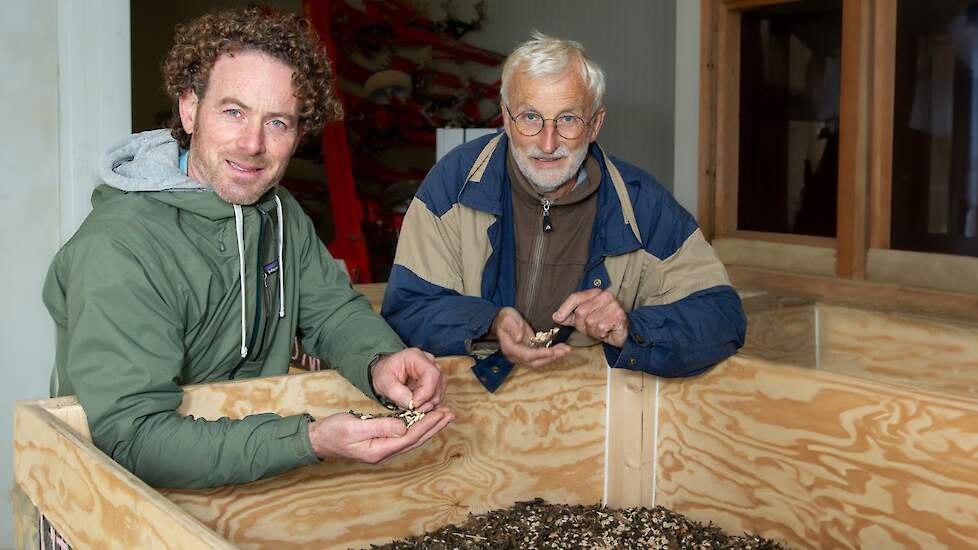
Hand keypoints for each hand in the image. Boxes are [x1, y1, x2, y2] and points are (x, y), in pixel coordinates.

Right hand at [307, 407, 454, 462]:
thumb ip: (380, 426)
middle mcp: (384, 452)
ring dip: (428, 426)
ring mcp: (382, 448)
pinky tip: (424, 419)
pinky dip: (416, 426)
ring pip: (411, 438)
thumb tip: (403, 426)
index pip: (410, 437)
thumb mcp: (355, 426)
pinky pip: (404, 435)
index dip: (427, 425)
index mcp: (379, 450)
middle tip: (450, 414)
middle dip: (434, 426)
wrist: (318, 440)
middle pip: (415, 439)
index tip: (441, 413)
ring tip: (443, 415)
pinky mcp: (380, 442)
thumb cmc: (333, 432)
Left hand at [370, 348, 445, 411]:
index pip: (431, 374)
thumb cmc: (384, 374)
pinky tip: (417, 407)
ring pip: (440, 391)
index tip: (414, 405)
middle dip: (427, 401)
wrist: (385, 373)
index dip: (426, 392)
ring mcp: (434, 371)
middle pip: (439, 383)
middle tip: (413, 410)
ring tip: (413, 408)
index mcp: (416, 356)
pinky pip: (438, 396)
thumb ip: (396, 393)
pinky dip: (430, 405)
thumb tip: (411, 404)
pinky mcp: (435, 382)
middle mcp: (429, 362)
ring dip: (429, 404)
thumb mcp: (384, 382)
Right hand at [491, 307, 570, 367]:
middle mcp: (516, 356)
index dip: (540, 354)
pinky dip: (551, 355)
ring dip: (553, 357)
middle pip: (535, 362)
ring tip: (566, 350)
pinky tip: (561, 349)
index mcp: (510, 348)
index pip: (526, 355)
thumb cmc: (505, 319)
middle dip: (551, 357)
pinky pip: (540, 358)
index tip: (552, 351)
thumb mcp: (508, 319)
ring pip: (539, 362)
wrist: (500, 321)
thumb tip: (519, 339)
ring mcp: (522, 356)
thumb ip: (513, 328)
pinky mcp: (528, 353)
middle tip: (565, 350)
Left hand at [553, 289, 628, 346]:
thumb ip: (570, 317)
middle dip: (582, 324)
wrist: (622, 333)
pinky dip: (601, 334)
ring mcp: (613, 305)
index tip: (558, 318)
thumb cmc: (602, 323)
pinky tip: (607, 331)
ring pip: (590, 322)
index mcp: (594, 293)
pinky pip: (600, 328)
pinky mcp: (618, 316)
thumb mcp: (583, 319)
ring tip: (600, 329)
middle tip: (591, 327)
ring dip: (592, 331)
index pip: (575, 297)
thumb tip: (555, 316)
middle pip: (581, 311)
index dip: (564, 308)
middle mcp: (604, 296)